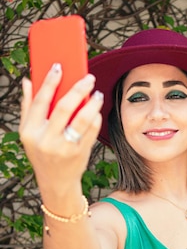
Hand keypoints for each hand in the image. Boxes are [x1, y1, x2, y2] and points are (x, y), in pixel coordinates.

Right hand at [19, 63, 102, 195]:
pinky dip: (96, 118)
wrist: (56, 182)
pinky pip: (91, 130)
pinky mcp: (80, 153)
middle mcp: (46, 140)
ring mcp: (64, 148)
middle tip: (89, 78)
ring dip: (92, 103)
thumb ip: (28, 107)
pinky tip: (96, 111)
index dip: (49, 82)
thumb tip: (27, 81)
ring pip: (82, 119)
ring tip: (97, 94)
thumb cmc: (42, 152)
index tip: (59, 67)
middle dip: (78, 89)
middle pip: (64, 108)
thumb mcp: (29, 133)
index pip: (40, 101)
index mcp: (30, 132)